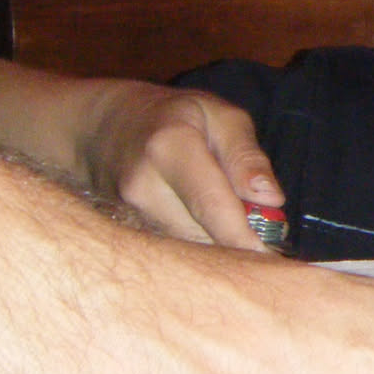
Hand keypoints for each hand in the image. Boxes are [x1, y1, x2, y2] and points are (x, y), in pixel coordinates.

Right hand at [84, 82, 282, 248]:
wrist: (102, 126)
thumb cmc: (174, 116)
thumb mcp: (221, 116)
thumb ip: (247, 157)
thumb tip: (271, 200)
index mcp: (170, 148)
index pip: (212, 205)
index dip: (244, 237)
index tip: (271, 257)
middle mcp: (142, 186)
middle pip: (203, 233)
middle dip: (237, 239)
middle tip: (264, 231)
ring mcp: (127, 212)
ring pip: (190, 246)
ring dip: (217, 241)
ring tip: (229, 217)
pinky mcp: (124, 231)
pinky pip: (174, 249)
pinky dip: (197, 243)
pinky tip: (203, 223)